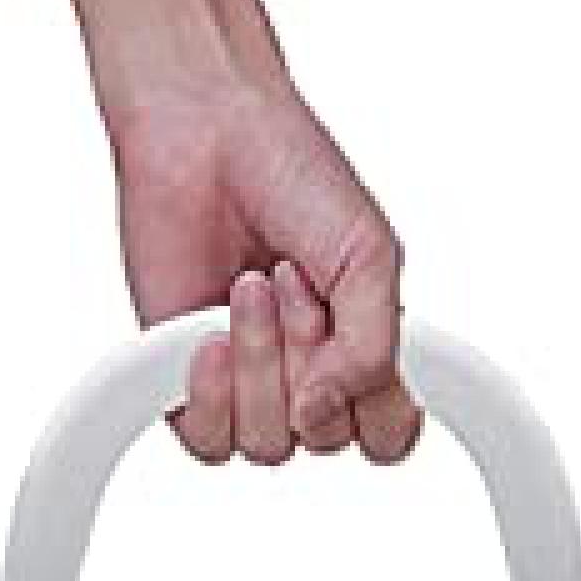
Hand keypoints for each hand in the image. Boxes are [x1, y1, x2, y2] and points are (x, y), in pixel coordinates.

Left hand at [107, 83, 421, 466]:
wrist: (202, 136)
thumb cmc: (290, 174)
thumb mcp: (369, 256)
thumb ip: (374, 349)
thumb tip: (323, 411)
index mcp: (366, 350)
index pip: (389, 435)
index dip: (376, 404)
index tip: (355, 337)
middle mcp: (312, 378)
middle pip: (324, 438)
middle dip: (309, 355)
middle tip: (293, 280)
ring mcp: (250, 388)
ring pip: (268, 444)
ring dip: (259, 362)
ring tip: (249, 287)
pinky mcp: (191, 388)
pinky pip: (208, 443)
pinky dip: (209, 392)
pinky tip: (209, 334)